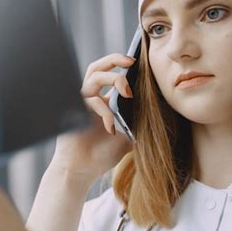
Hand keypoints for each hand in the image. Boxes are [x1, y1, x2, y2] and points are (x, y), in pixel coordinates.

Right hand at [51, 54, 135, 185]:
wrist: (81, 172)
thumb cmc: (101, 156)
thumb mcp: (127, 139)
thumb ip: (136, 126)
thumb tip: (157, 119)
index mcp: (102, 102)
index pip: (111, 76)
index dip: (122, 66)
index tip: (140, 64)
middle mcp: (91, 99)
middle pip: (98, 67)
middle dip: (115, 59)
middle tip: (132, 61)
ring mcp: (81, 104)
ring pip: (93, 76)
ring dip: (112, 79)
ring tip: (127, 91)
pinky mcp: (74, 111)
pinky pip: (91, 100)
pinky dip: (105, 111)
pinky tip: (110, 128)